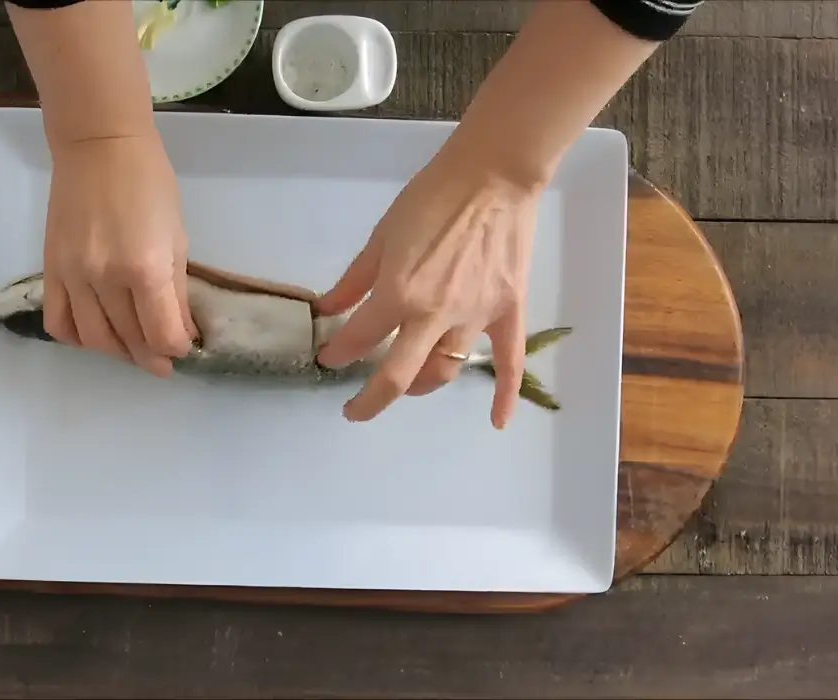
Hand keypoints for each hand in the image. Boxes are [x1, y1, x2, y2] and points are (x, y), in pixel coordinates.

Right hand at [42, 134, 196, 376]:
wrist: (98, 147)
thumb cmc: (149, 184)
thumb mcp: (177, 236)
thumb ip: (176, 290)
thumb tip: (181, 331)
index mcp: (145, 267)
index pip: (161, 334)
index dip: (176, 348)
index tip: (183, 347)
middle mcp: (106, 278)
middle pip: (130, 340)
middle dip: (151, 357)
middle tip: (162, 362)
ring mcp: (74, 276)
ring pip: (95, 339)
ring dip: (118, 352)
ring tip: (133, 349)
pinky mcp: (51, 270)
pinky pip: (59, 323)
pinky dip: (78, 338)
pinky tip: (96, 333)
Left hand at [315, 141, 541, 427]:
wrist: (494, 174)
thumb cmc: (432, 198)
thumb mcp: (381, 236)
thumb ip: (354, 280)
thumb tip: (327, 310)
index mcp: (399, 293)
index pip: (358, 339)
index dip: (337, 353)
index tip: (328, 357)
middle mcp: (435, 315)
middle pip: (399, 377)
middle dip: (370, 400)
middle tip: (353, 409)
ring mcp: (475, 317)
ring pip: (444, 371)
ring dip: (420, 385)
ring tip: (405, 384)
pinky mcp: (508, 312)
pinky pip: (510, 363)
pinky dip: (504, 395)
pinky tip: (496, 422)